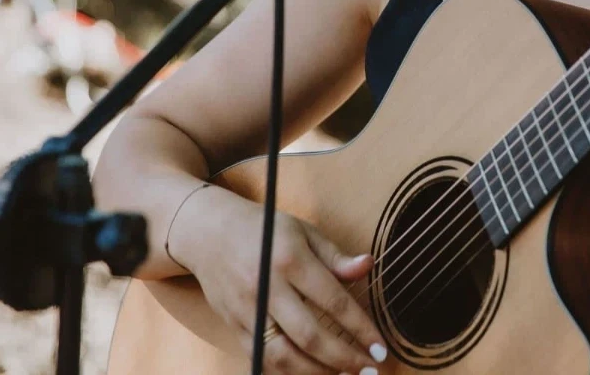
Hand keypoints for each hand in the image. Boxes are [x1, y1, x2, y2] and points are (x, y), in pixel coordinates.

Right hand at [171, 185, 389, 374]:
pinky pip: (263, 360)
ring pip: (283, 358)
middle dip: (344, 359)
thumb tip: (369, 266)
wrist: (208, 232)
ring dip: (318, 373)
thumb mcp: (303, 231)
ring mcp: (246, 312)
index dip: (361, 328)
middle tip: (371, 369)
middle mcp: (265, 288)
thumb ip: (335, 257)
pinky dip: (289, 374)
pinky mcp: (234, 328)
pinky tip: (314, 374)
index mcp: (289, 260)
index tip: (381, 347)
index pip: (332, 302)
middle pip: (308, 336)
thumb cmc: (264, 230)